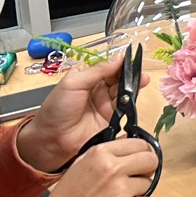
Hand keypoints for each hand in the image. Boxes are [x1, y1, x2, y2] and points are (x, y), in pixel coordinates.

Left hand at [17, 52, 150, 172]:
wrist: (52, 139)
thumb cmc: (57, 108)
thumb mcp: (73, 83)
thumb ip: (96, 71)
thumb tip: (118, 58)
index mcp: (87, 77)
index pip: (107, 65)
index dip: (119, 61)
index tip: (130, 58)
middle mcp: (99, 89)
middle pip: (119, 77)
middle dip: (130, 73)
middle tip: (139, 70)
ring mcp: (106, 103)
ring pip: (125, 91)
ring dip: (134, 85)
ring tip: (143, 80)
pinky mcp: (113, 118)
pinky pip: (126, 107)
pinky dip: (132, 101)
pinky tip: (137, 95)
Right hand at [47, 139, 158, 196]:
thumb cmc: (70, 195)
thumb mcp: (82, 163)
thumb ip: (108, 151)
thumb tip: (130, 138)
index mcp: (101, 153)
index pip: (140, 144)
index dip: (141, 153)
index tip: (138, 161)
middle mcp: (112, 168)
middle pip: (151, 161)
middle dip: (146, 170)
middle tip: (133, 179)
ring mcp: (120, 189)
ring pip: (149, 184)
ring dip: (139, 191)